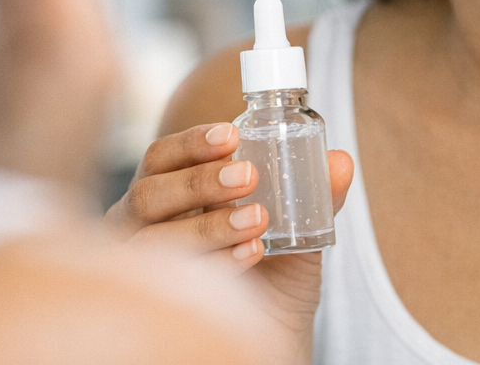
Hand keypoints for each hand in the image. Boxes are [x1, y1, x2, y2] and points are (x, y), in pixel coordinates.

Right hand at [107, 126, 354, 353]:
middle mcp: (141, 228)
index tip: (232, 135)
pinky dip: (213, 264)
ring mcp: (137, 270)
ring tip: (259, 220)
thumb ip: (316, 197)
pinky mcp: (145, 306)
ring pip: (153, 237)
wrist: (266, 346)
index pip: (162, 158)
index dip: (190, 143)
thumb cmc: (270, 282)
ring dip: (209, 225)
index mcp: (168, 197)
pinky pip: (165, 282)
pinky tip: (251, 254)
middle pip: (148, 192)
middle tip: (249, 176)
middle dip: (199, 180)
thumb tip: (342, 161)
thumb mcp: (298, 235)